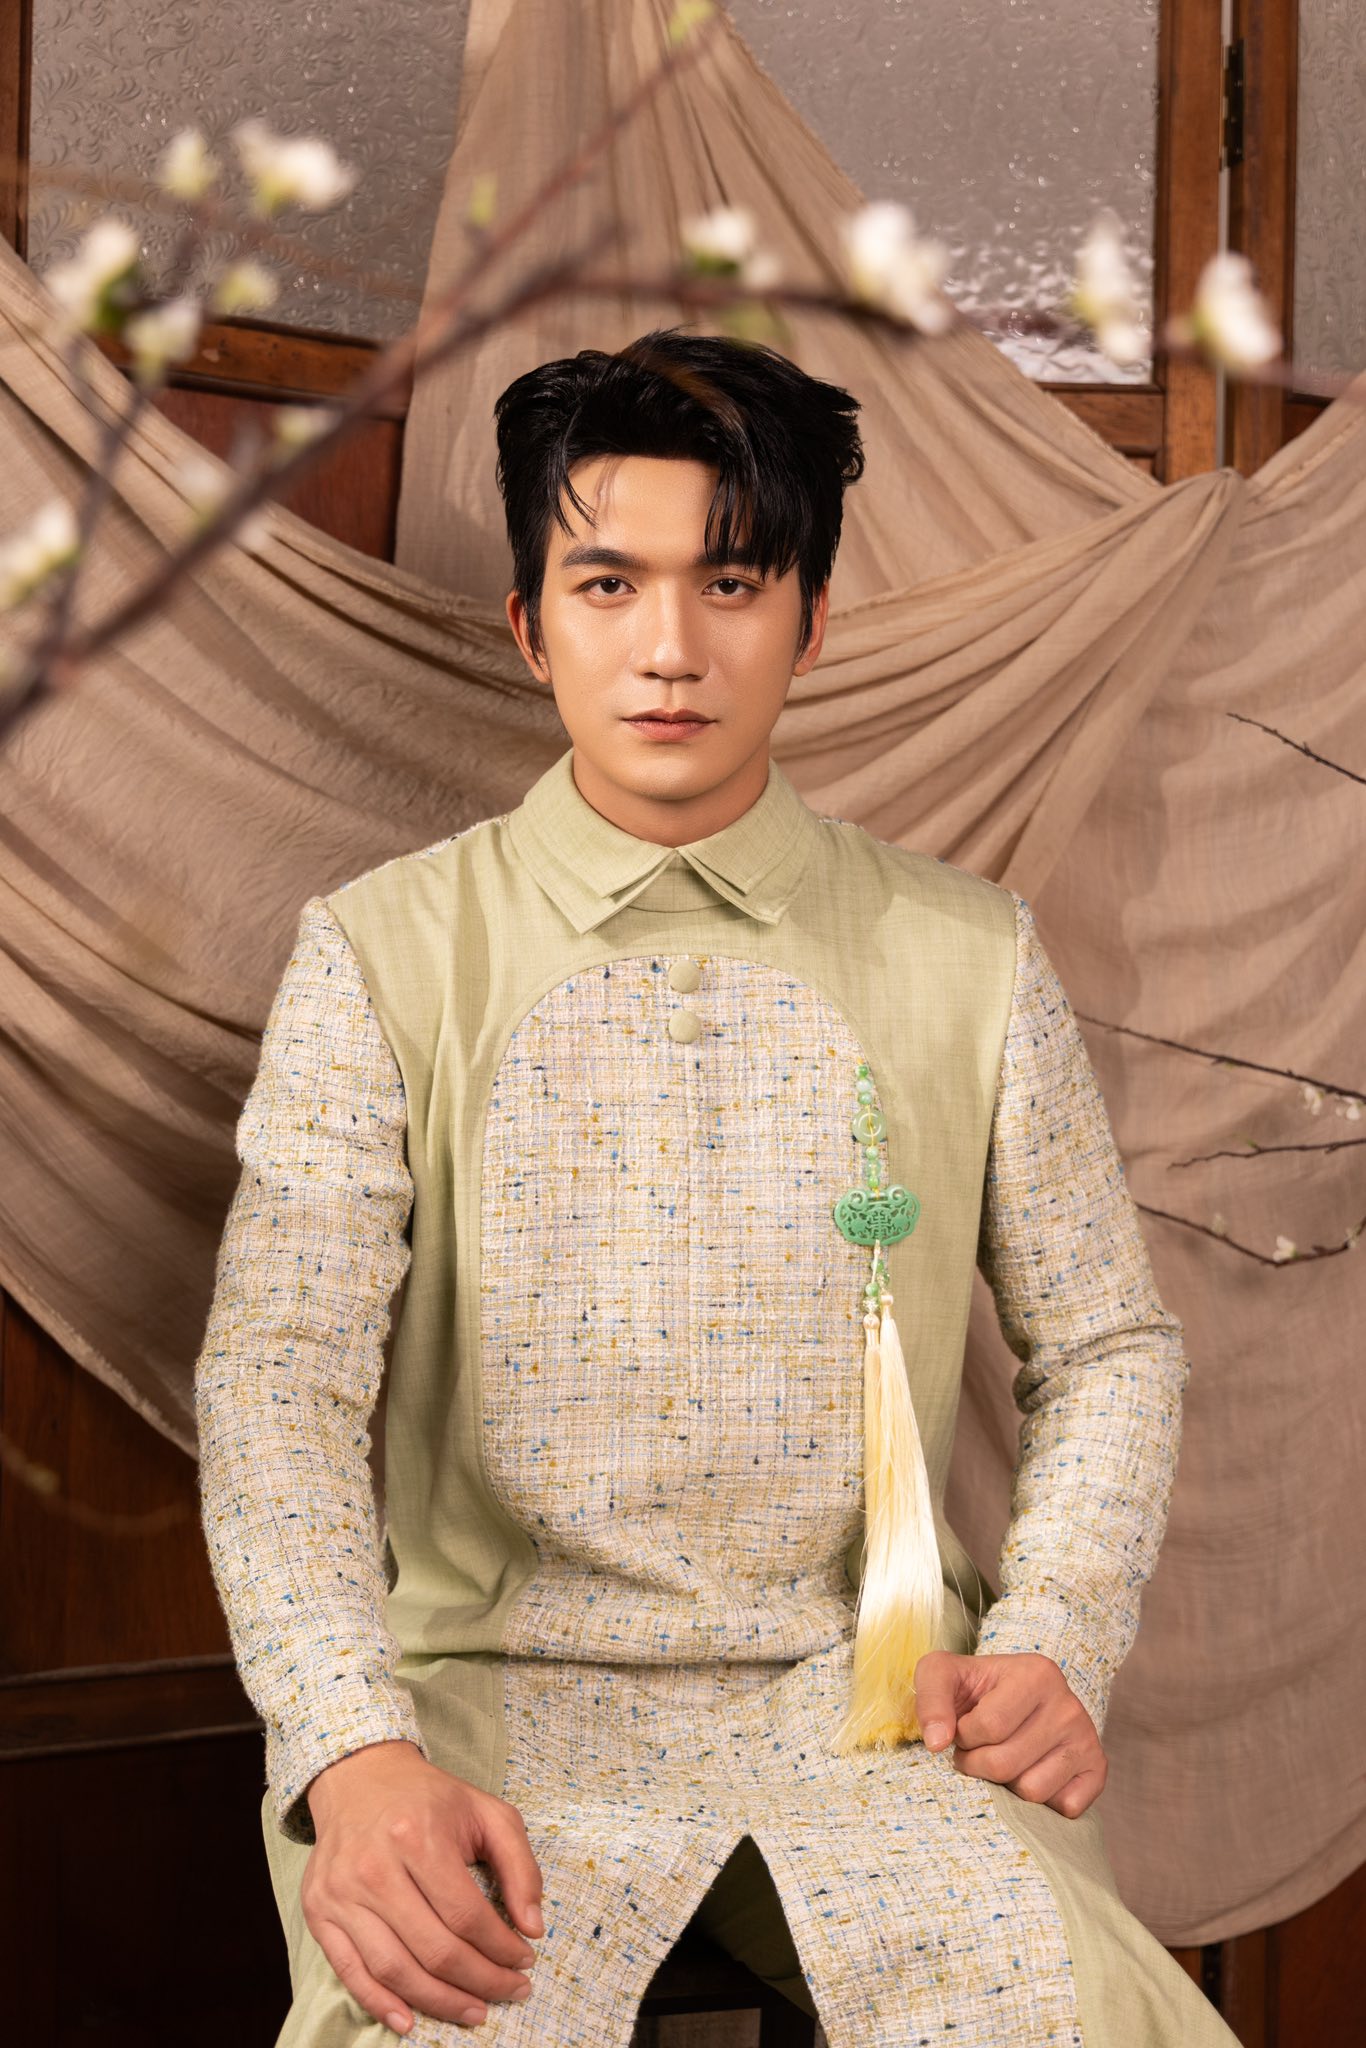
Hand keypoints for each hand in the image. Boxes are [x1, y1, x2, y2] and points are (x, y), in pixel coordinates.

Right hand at [302, 1738, 543, 2033]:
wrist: (359, 1777)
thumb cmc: (429, 1798)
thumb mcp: (487, 1812)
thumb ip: (520, 1864)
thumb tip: (533, 1927)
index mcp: (418, 1836)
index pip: (466, 1915)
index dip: (501, 1948)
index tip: (525, 1960)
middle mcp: (375, 1868)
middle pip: (434, 1949)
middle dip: (480, 1981)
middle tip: (509, 1992)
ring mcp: (342, 1894)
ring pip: (394, 1970)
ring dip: (440, 2002)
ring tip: (474, 2012)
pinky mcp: (319, 1912)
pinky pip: (351, 1973)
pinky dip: (380, 2005)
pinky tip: (410, 2021)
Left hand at [912, 1651, 1107, 1818]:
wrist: (1013, 1696)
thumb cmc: (974, 1689)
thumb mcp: (941, 1674)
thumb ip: (931, 1700)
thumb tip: (937, 1743)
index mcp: (1037, 1673)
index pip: (988, 1727)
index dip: (964, 1737)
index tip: (964, 1727)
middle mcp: (1069, 1705)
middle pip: (1006, 1764)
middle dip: (978, 1765)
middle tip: (977, 1750)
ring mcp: (1087, 1738)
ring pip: (1032, 1792)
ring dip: (1005, 1785)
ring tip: (1002, 1758)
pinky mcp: (1097, 1769)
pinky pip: (1064, 1808)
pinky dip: (1041, 1803)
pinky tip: (1030, 1772)